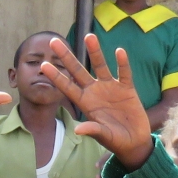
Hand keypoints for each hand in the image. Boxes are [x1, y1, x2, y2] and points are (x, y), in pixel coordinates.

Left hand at [40, 35, 151, 170]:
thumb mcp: (103, 136)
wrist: (134, 141)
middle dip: (66, 57)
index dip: (56, 76)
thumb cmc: (115, 140)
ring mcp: (111, 88)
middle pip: (78, 71)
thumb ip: (92, 130)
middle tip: (53, 41)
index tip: (43, 65)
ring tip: (88, 35)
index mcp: (85, 103)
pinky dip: (122, 63)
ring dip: (95, 52)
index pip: (67, 86)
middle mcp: (95, 92)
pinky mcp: (127, 89)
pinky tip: (119, 51)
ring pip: (101, 66)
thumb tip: (78, 130)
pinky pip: (124, 73)